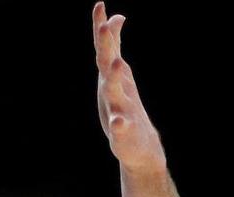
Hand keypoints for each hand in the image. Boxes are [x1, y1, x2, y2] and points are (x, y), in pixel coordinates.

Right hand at [93, 2, 165, 174]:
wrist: (134, 145)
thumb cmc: (123, 106)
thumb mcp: (119, 71)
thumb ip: (115, 45)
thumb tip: (117, 16)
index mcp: (111, 75)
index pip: (105, 47)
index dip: (101, 26)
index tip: (100, 5)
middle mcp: (110, 89)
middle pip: (107, 63)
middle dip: (106, 45)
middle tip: (104, 26)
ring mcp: (115, 109)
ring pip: (113, 92)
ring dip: (114, 77)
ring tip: (119, 62)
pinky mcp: (122, 132)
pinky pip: (119, 127)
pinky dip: (118, 124)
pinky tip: (119, 122)